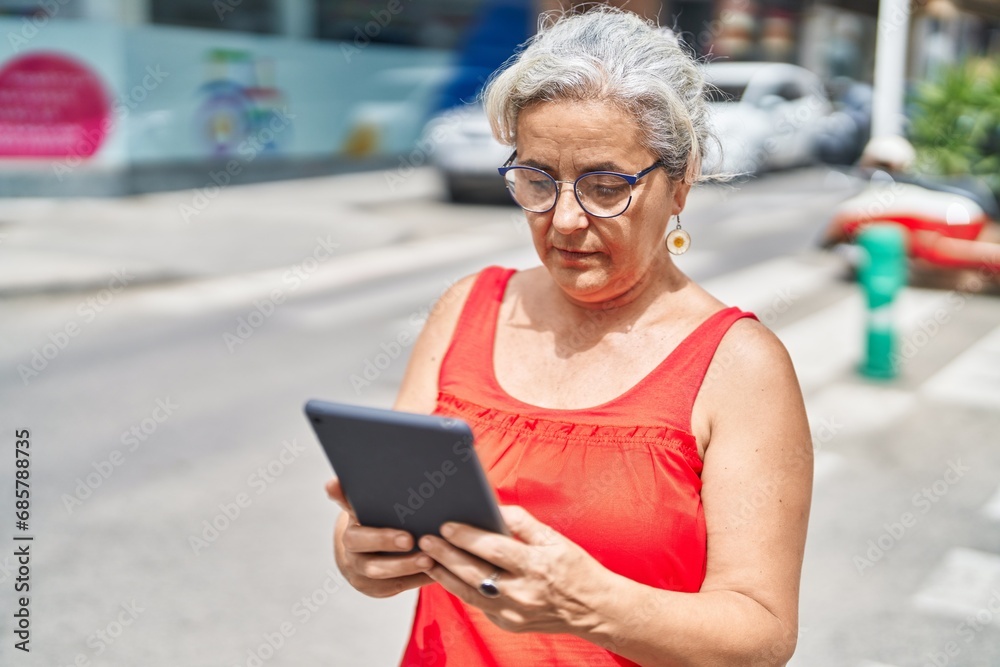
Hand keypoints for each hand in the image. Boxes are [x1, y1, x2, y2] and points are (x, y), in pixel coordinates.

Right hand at [325, 477, 433, 597]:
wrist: (359, 551)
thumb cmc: (368, 519)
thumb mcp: (359, 507)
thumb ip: (348, 496)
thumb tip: (331, 484)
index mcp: (350, 535)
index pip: (358, 537)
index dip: (381, 538)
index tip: (407, 537)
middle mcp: (354, 558)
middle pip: (371, 563)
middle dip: (396, 555)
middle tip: (416, 544)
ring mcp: (365, 577)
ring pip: (385, 578)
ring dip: (408, 568)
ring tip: (431, 559)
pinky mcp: (379, 589)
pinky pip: (399, 587)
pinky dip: (418, 579)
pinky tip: (438, 570)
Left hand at [418, 505, 606, 634]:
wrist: (594, 609)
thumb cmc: (575, 568)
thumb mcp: (554, 538)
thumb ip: (523, 522)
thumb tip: (494, 508)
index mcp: (535, 566)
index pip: (493, 549)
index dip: (467, 537)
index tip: (446, 526)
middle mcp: (522, 593)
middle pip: (474, 572)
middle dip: (446, 555)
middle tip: (426, 540)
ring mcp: (513, 613)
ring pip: (469, 594)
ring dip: (445, 575)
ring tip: (427, 559)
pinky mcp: (508, 624)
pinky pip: (478, 605)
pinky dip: (461, 589)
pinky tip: (448, 576)